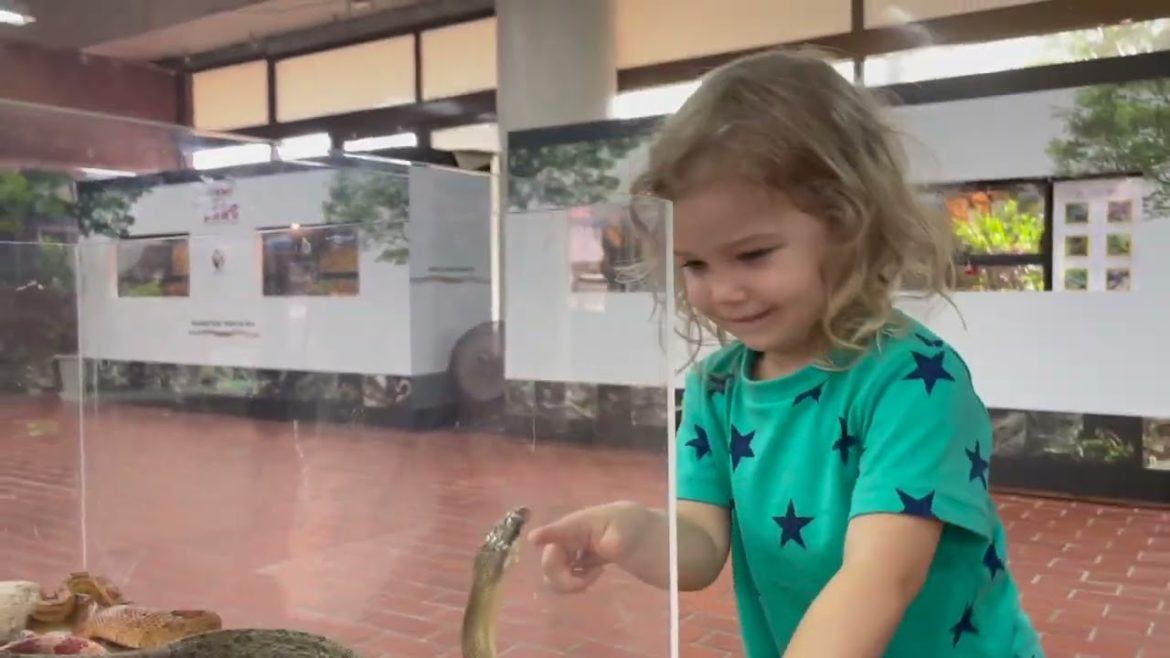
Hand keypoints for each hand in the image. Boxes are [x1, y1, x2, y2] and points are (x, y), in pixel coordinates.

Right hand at [526, 500, 650, 592]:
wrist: (635, 535)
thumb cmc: (630, 527)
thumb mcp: (626, 532)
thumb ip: (615, 541)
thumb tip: (607, 548)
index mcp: (580, 524)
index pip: (560, 529)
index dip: (546, 534)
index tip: (533, 539)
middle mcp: (567, 537)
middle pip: (550, 559)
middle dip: (562, 576)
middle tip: (586, 581)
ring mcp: (567, 551)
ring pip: (552, 573)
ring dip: (567, 583)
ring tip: (593, 576)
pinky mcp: (571, 563)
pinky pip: (561, 578)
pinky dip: (573, 584)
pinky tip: (592, 575)